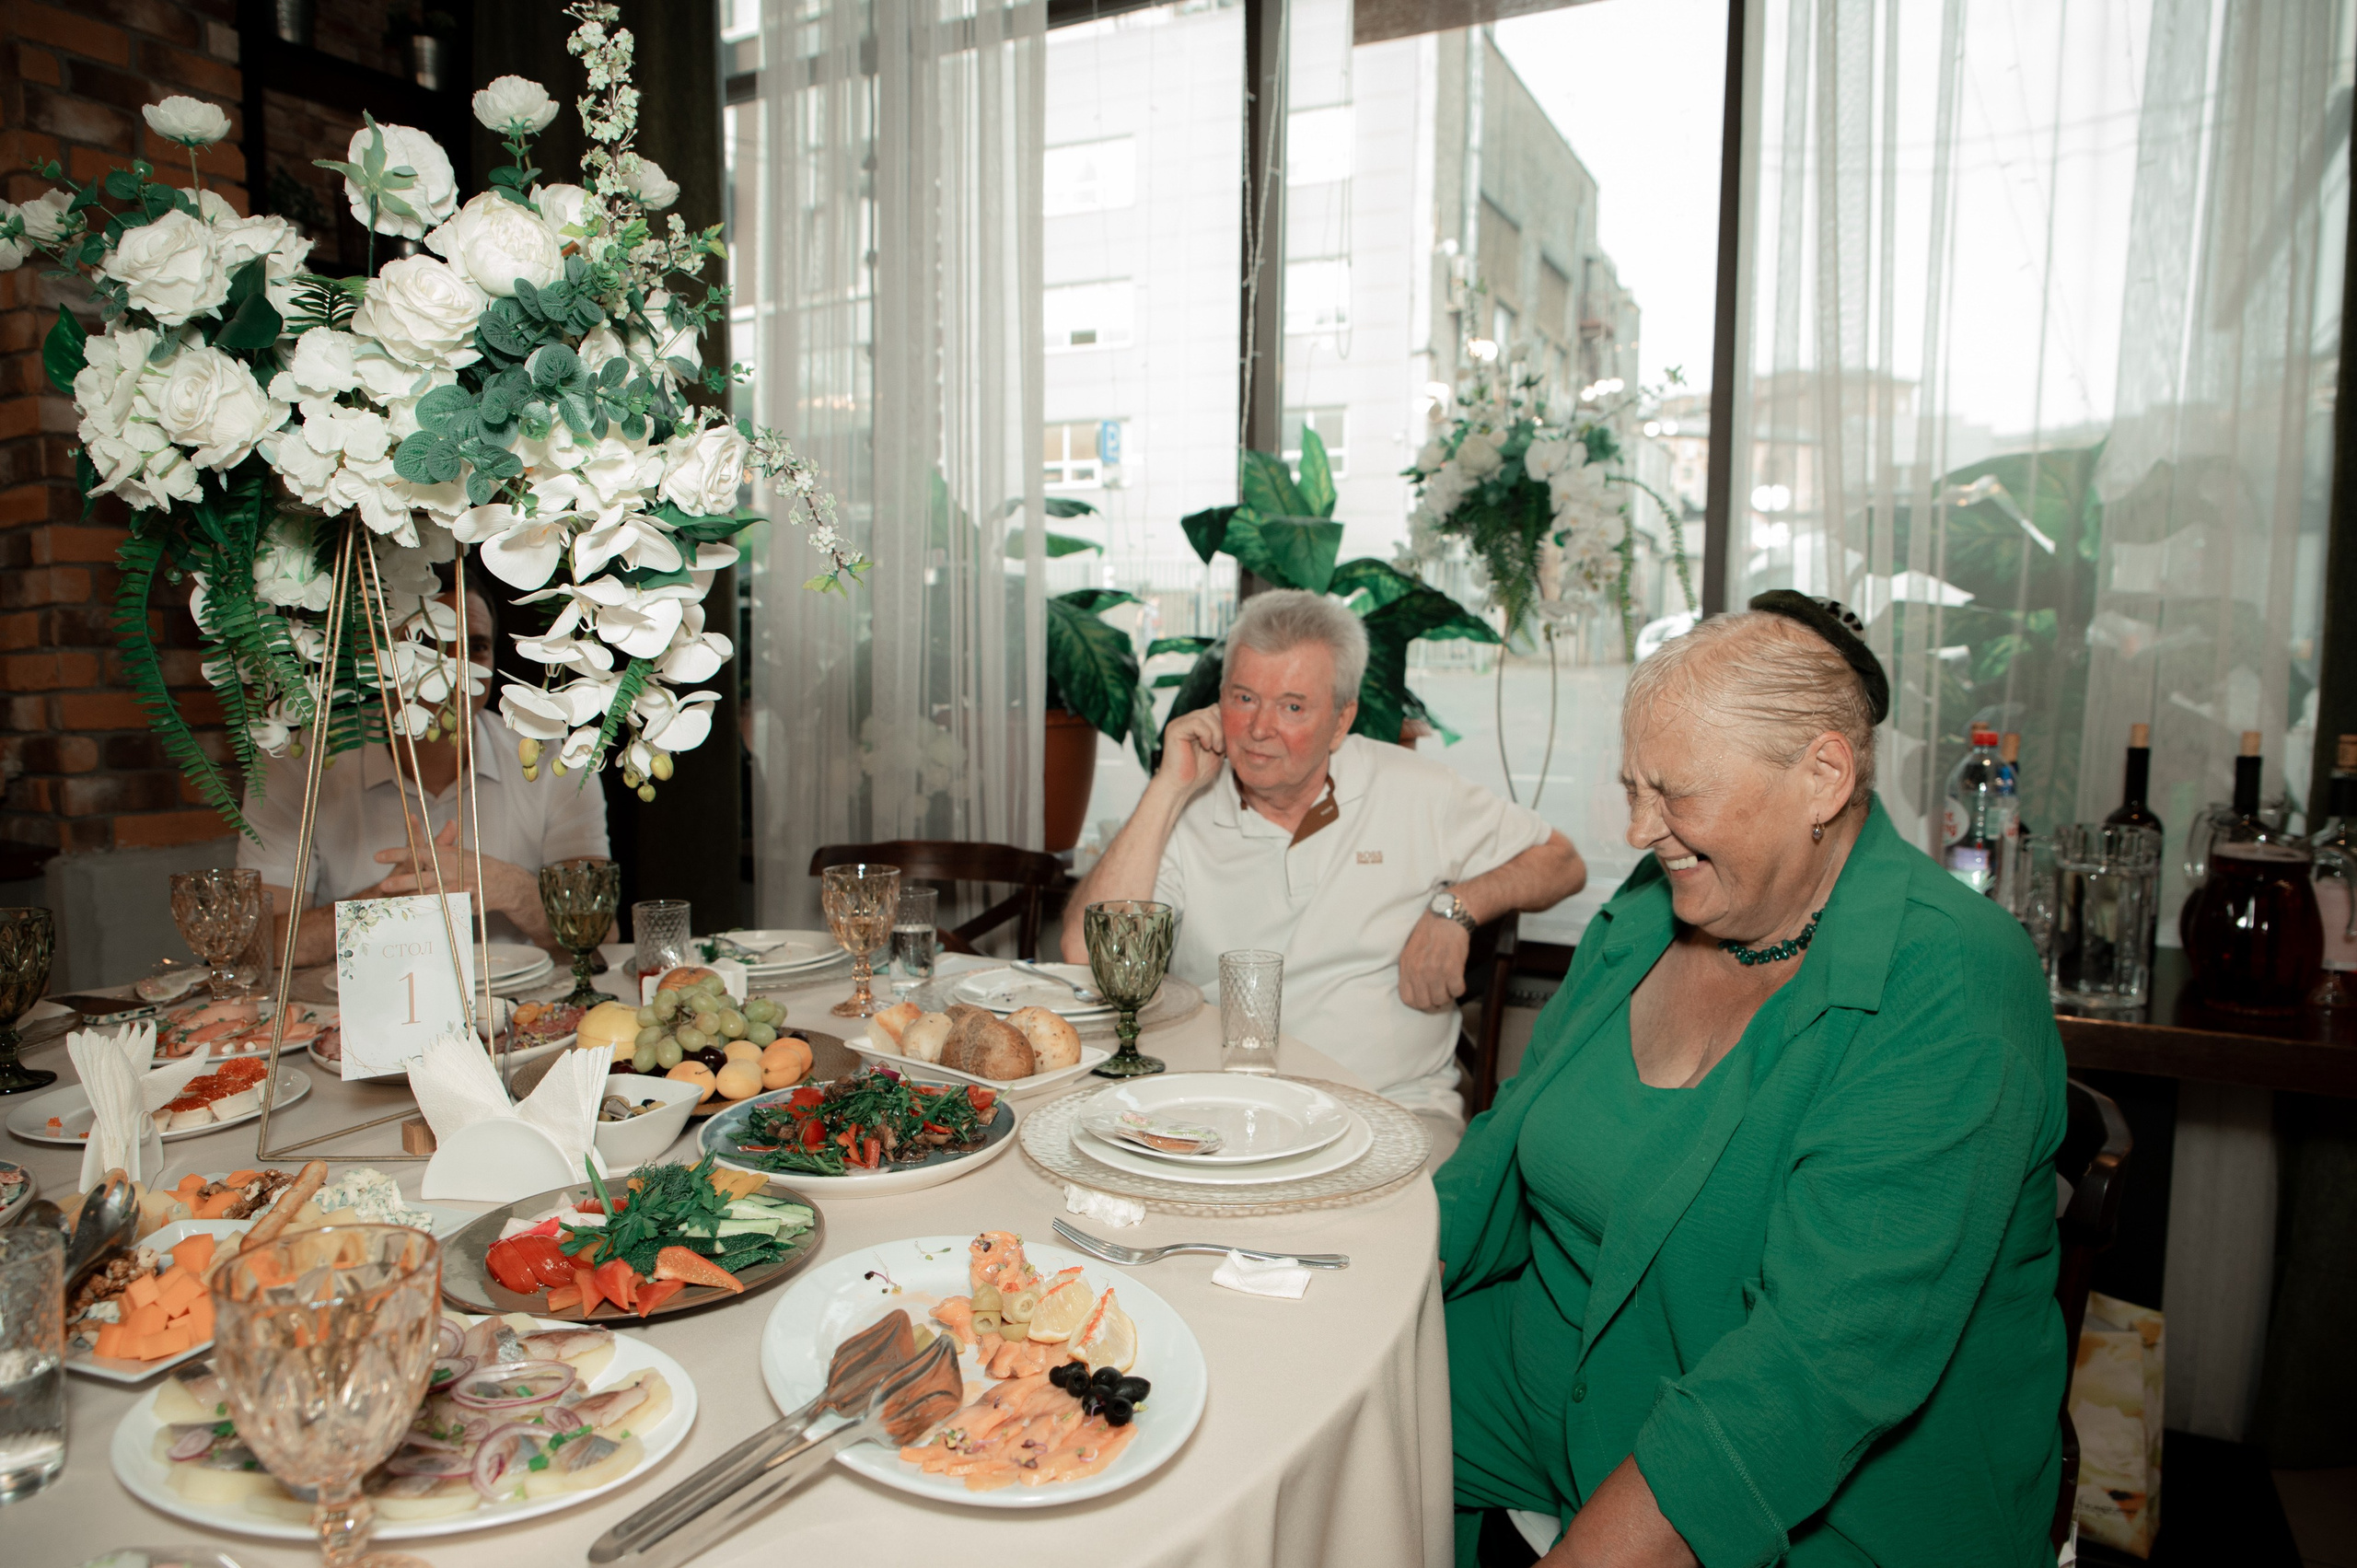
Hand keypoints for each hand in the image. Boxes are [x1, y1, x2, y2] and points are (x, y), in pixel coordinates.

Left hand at [370, 821, 538, 930]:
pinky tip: (417, 918)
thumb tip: (421, 825)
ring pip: (429, 894)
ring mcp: (455, 887)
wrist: (505, 883)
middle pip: (420, 875)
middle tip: (383, 885)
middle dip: (401, 880)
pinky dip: (430, 913)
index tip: (377, 856)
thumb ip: (439, 844)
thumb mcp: (458, 852)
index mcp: (443, 855)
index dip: (396, 853)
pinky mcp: (462, 902)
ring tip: (396, 905)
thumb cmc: (479, 866)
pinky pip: (442, 908)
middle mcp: (448, 870)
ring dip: (412, 900)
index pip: (416, 852)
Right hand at [1152, 706, 1226, 801]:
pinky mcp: (1175, 729)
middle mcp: (1187, 721)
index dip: (1226, 724)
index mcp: (1197, 725)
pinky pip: (1196, 723)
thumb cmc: (1198, 772)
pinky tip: (1206, 747)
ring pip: (1206, 715)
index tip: (1228, 743)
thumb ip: (1224, 735)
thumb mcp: (1218, 750)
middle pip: (1213, 709)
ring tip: (1216, 749)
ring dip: (1217, 733)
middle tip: (1222, 748)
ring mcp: (1180, 723)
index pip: (1217, 710)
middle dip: (1222, 728)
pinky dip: (1206, 735)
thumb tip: (1237, 722)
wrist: (1181, 786)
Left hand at [1398, 912, 1469, 1010]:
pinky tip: (1458, 978)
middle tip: (1441, 994)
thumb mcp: (1410, 951)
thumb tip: (1414, 992)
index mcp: (1407, 966)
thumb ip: (1410, 971)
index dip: (1419, 1003)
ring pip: (1442, 1000)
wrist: (1447, 917)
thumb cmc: (1429, 933)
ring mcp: (1435, 971)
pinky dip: (1459, 988)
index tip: (1427, 999)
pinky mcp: (1453, 968)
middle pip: (1425, 1004)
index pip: (1408, 1000)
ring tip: (1449, 984)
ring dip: (1448, 995)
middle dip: (1434, 1003)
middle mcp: (1419, 971)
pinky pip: (1457, 991)